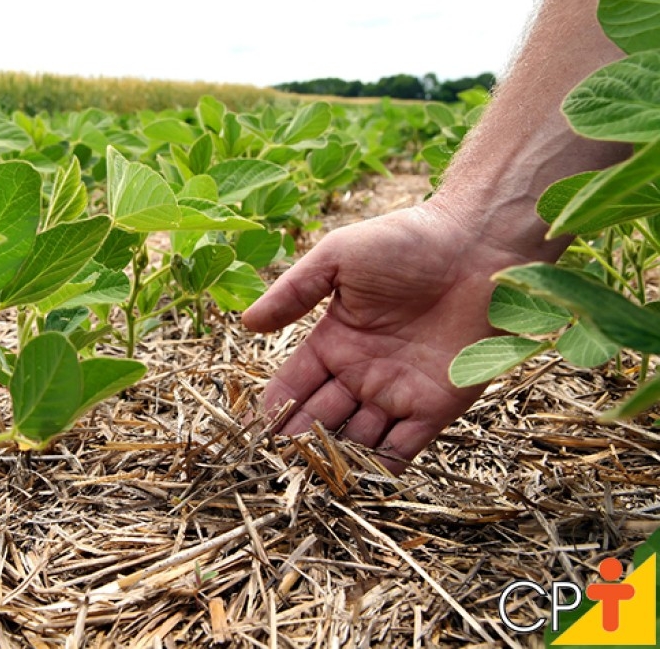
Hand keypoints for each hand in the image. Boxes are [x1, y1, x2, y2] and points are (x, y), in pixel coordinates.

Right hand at [242, 201, 538, 472]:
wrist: (480, 247)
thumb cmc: (407, 241)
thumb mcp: (338, 257)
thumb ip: (294, 292)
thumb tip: (247, 323)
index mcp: (334, 341)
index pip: (294, 386)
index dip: (274, 410)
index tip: (253, 435)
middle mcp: (361, 373)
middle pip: (321, 419)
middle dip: (299, 444)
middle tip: (277, 471)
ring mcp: (397, 393)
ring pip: (357, 440)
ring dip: (335, 462)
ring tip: (310, 485)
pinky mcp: (436, 408)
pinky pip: (403, 448)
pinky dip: (380, 470)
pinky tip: (357, 486)